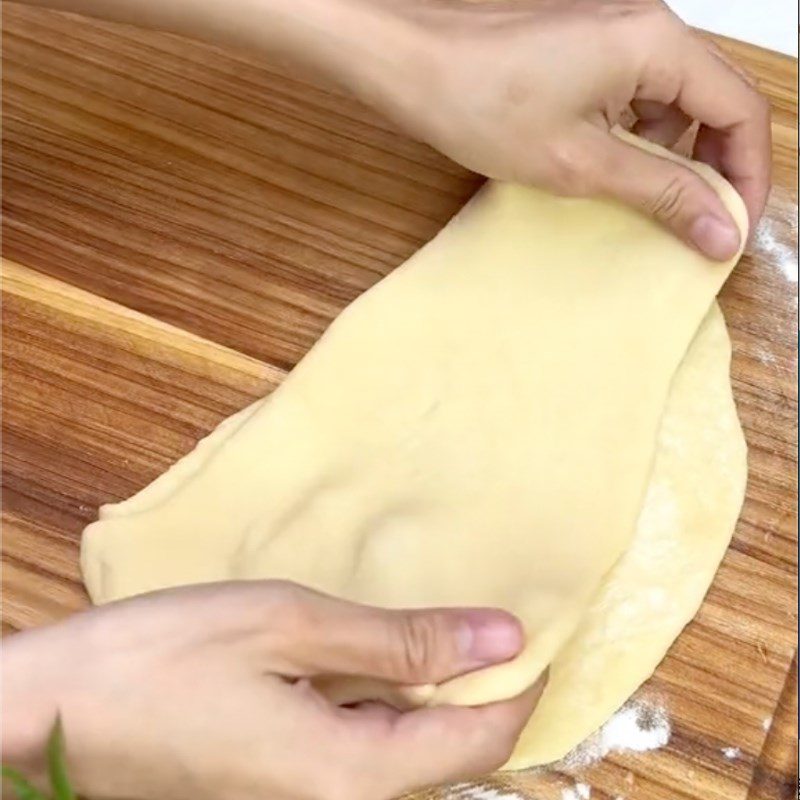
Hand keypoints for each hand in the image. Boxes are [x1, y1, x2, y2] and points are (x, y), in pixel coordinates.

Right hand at [2, 581, 543, 799]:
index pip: (481, 740)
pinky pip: (368, 745)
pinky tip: (379, 650)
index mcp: (354, 776)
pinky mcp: (286, 780)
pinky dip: (392, 696)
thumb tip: (500, 638)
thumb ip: (402, 638)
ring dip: (437, 687)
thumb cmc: (164, 659)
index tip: (543, 625)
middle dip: (484, 685)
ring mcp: (311, 798)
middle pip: (452, 752)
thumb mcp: (290, 625)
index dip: (523, 684)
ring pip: (411, 749)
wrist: (56, 710)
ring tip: (444, 622)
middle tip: (494, 612)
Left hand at [365, 0, 769, 259]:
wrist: (411, 64)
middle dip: (712, 166)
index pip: (740, 110)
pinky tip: (612, 171)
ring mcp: (614, 32)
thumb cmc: (482, 103)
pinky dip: (635, 135)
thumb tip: (722, 228)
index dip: (747, 174)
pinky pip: (634, 93)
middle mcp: (645, 26)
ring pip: (672, 100)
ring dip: (671, 154)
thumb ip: (661, 192)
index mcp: (657, 44)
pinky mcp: (585, 47)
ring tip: (649, 204)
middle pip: (712, 101)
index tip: (733, 226)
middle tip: (697, 224)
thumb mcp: (582, 163)